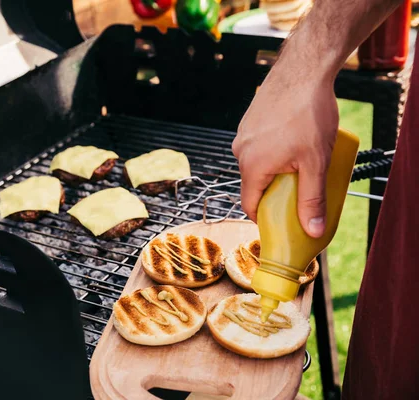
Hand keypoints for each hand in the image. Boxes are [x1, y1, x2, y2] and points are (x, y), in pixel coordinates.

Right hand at [232, 66, 338, 237]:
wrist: (303, 69)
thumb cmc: (308, 112)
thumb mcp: (316, 162)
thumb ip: (313, 198)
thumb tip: (313, 230)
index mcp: (252, 166)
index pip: (250, 204)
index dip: (265, 217)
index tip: (281, 221)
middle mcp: (241, 151)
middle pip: (254, 184)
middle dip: (275, 191)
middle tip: (300, 189)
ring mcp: (243, 134)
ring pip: (256, 163)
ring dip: (275, 169)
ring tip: (301, 159)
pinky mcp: (249, 121)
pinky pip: (258, 145)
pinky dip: (272, 150)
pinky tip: (293, 139)